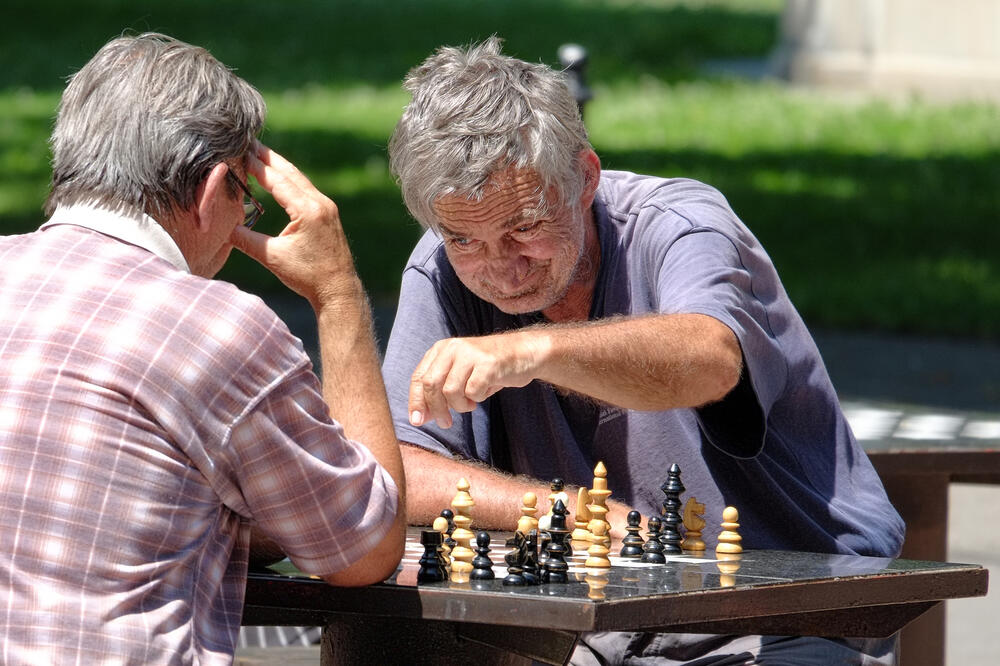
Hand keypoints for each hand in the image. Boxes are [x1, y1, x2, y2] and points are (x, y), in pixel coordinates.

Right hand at [230, 142, 358, 308]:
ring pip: (300, 180)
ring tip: (262, 154)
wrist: (338, 290)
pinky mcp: (328, 214)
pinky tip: (281, 179)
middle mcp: (320, 203)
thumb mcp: (272, 257)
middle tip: (250, 142)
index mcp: (307, 210)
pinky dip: (291, 181)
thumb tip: (222, 227)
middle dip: (269, 158)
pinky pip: (306, 190)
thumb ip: (245, 239)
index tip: (241, 151)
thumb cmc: (308, 276)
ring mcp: (327, 208)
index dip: (257, 166)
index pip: (277, 181)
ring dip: (280, 167)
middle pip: (290, 173)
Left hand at [409, 331, 548, 427]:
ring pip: (450, 391)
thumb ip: (439, 392)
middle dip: (436, 409)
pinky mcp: (488, 363)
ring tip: (471, 403)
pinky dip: (478, 399)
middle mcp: (452, 348)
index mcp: (441, 349)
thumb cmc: (489, 369)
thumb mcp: (459, 375)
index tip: (417, 421)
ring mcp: (470, 354)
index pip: (418, 377)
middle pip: (431, 385)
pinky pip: (473, 392)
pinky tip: (485, 392)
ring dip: (460, 405)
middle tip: (445, 423)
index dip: (416, 402)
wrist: (524, 353)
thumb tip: (420, 418)